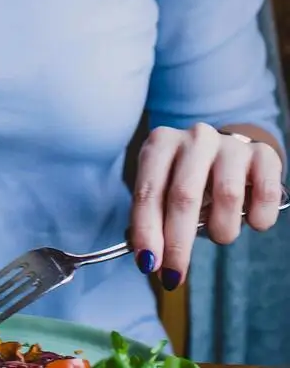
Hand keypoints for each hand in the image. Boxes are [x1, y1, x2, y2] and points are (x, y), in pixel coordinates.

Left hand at [130, 122, 283, 289]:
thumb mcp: (165, 191)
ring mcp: (230, 144)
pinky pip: (265, 193)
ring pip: (228, 196)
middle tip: (175, 274)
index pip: (149, 189)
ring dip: (221, 230)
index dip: (146, 229)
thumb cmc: (191, 180)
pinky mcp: (263, 155)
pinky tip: (252, 221)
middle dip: (177, 242)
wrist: (230, 155)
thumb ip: (154, 219)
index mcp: (162, 142)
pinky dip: (258, 217)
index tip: (147, 264)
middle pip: (184, 195)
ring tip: (219, 233)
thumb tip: (147, 259)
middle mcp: (195, 138)